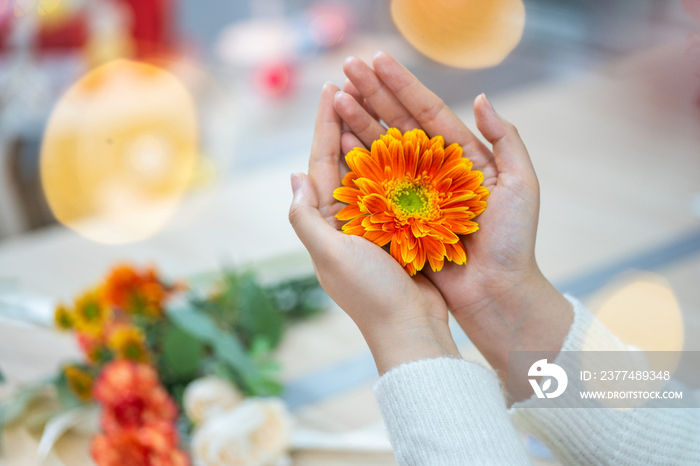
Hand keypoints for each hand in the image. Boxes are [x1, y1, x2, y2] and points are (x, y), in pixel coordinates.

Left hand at [288, 83, 460, 374]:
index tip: (330, 88)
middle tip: (354, 85)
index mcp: (325, 222)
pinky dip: (398, 165)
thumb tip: (293, 176)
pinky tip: (406, 141)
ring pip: (371, 171)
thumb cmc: (370, 293)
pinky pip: (397, 189)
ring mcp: (374, 225)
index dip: (324, 125)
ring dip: (372, 137)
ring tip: (377, 103)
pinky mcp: (399, 231)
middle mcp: (346, 220)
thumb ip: (307, 217)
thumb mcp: (330, 254)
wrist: (411, 327)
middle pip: (344, 161)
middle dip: (346, 123)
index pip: (320, 163)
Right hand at [332, 53, 572, 381]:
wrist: (495, 291)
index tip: (376, 60)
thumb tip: (480, 98)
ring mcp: (413, 193)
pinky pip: (374, 184)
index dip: (401, 85)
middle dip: (373, 94)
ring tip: (336, 97)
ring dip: (359, 122)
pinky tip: (339, 140)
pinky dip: (357, 162)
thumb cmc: (512, 241)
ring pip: (382, 149)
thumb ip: (506, 138)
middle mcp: (433, 170)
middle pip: (399, 123)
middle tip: (346, 68)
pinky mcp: (398, 217)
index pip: (426, 111)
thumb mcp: (520, 184)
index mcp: (462, 156)